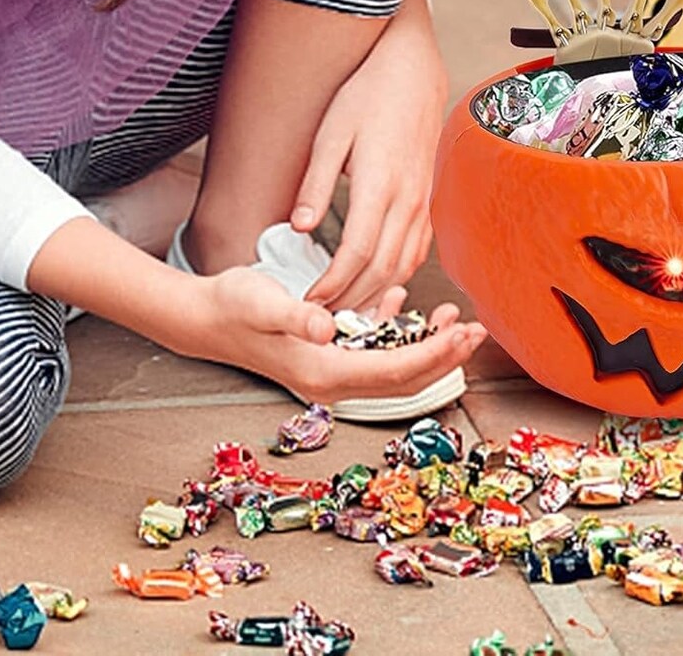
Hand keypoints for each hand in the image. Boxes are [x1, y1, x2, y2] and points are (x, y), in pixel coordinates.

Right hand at [187, 266, 483, 403]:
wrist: (206, 315)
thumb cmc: (234, 307)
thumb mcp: (264, 303)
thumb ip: (297, 315)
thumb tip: (327, 327)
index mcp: (324, 373)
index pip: (394, 371)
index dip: (434, 354)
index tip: (463, 333)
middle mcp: (331, 379)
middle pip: (403, 378)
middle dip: (443, 356)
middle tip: (476, 331)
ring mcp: (330, 369)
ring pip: (392, 366)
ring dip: (426, 345)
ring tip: (454, 318)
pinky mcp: (326, 354)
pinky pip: (372, 350)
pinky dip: (394, 330)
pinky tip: (402, 303)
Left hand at [295, 0, 446, 312]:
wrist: (412, 72)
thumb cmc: (367, 95)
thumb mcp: (330, 133)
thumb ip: (315, 183)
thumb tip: (298, 227)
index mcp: (379, 183)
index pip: (357, 253)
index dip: (333, 285)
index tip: (309, 303)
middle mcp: (407, 199)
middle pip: (382, 269)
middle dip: (351, 300)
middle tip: (321, 319)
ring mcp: (423, 201)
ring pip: (403, 265)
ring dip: (375, 294)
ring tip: (345, 310)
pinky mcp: (428, 200)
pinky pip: (417, 250)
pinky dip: (397, 275)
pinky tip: (377, 284)